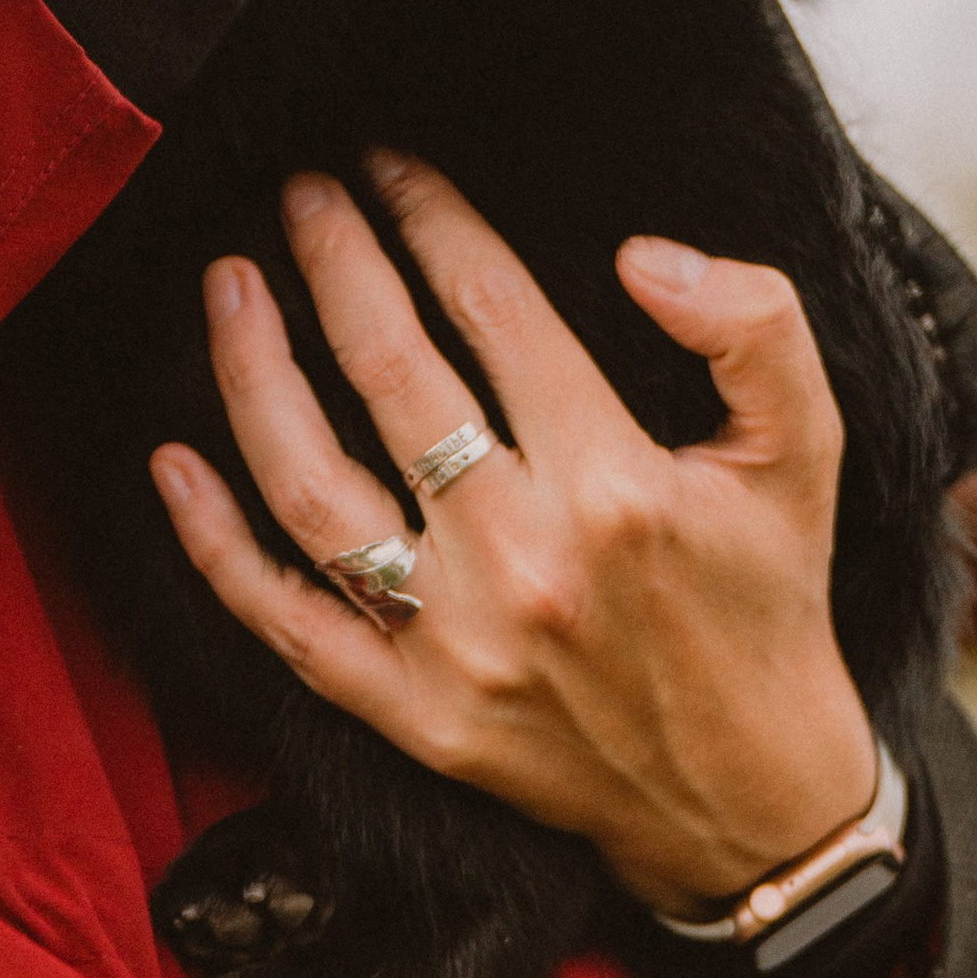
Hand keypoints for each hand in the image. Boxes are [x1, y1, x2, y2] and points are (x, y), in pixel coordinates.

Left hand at [150, 154, 876, 912]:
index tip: (389, 163)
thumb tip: (643, 254)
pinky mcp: (413, 717)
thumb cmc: (768, 605)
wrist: (756, 814)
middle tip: (300, 189)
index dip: (430, 216)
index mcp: (616, 485)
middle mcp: (524, 562)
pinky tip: (171, 461)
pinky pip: (286, 622)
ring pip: (314, 487)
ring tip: (228, 283)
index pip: (491, 308)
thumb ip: (755, 329)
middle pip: (390, 373)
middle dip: (334, 260)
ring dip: (254, 374)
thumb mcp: (805, 454)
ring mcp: (455, 648)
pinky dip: (216, 544)